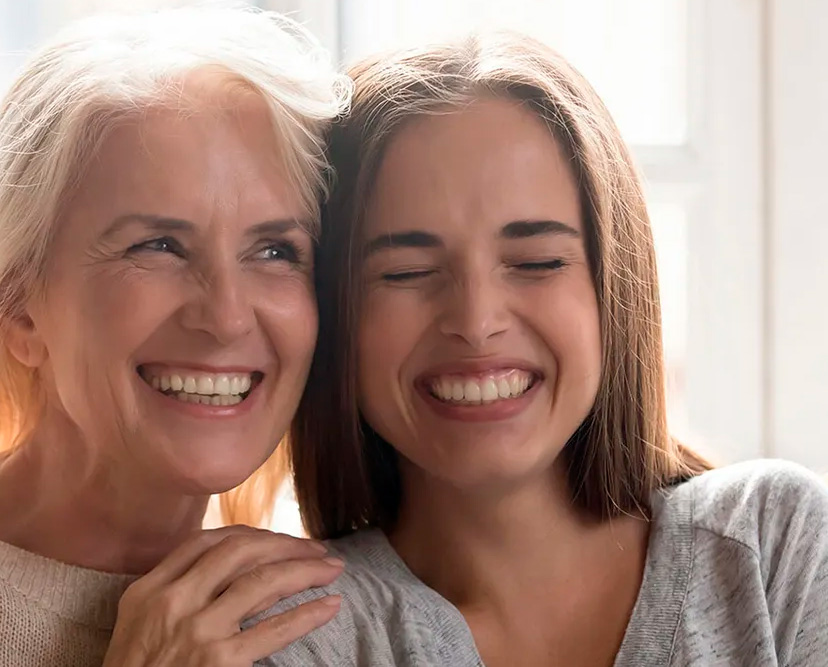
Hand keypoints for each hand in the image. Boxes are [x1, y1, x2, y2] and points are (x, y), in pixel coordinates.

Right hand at [103, 525, 342, 666]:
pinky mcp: (219, 661)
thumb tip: (240, 567)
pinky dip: (308, 614)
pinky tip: (329, 605)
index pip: (208, 541)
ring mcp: (197, 630)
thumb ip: (179, 589)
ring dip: (306, 571)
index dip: (251, 533)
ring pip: (263, 581)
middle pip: (241, 551)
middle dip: (285, 544)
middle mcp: (173, 601)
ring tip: (333, 569)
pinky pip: (274, 630)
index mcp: (150, 588)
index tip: (278, 538)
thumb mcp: (142, 622)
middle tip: (316, 550)